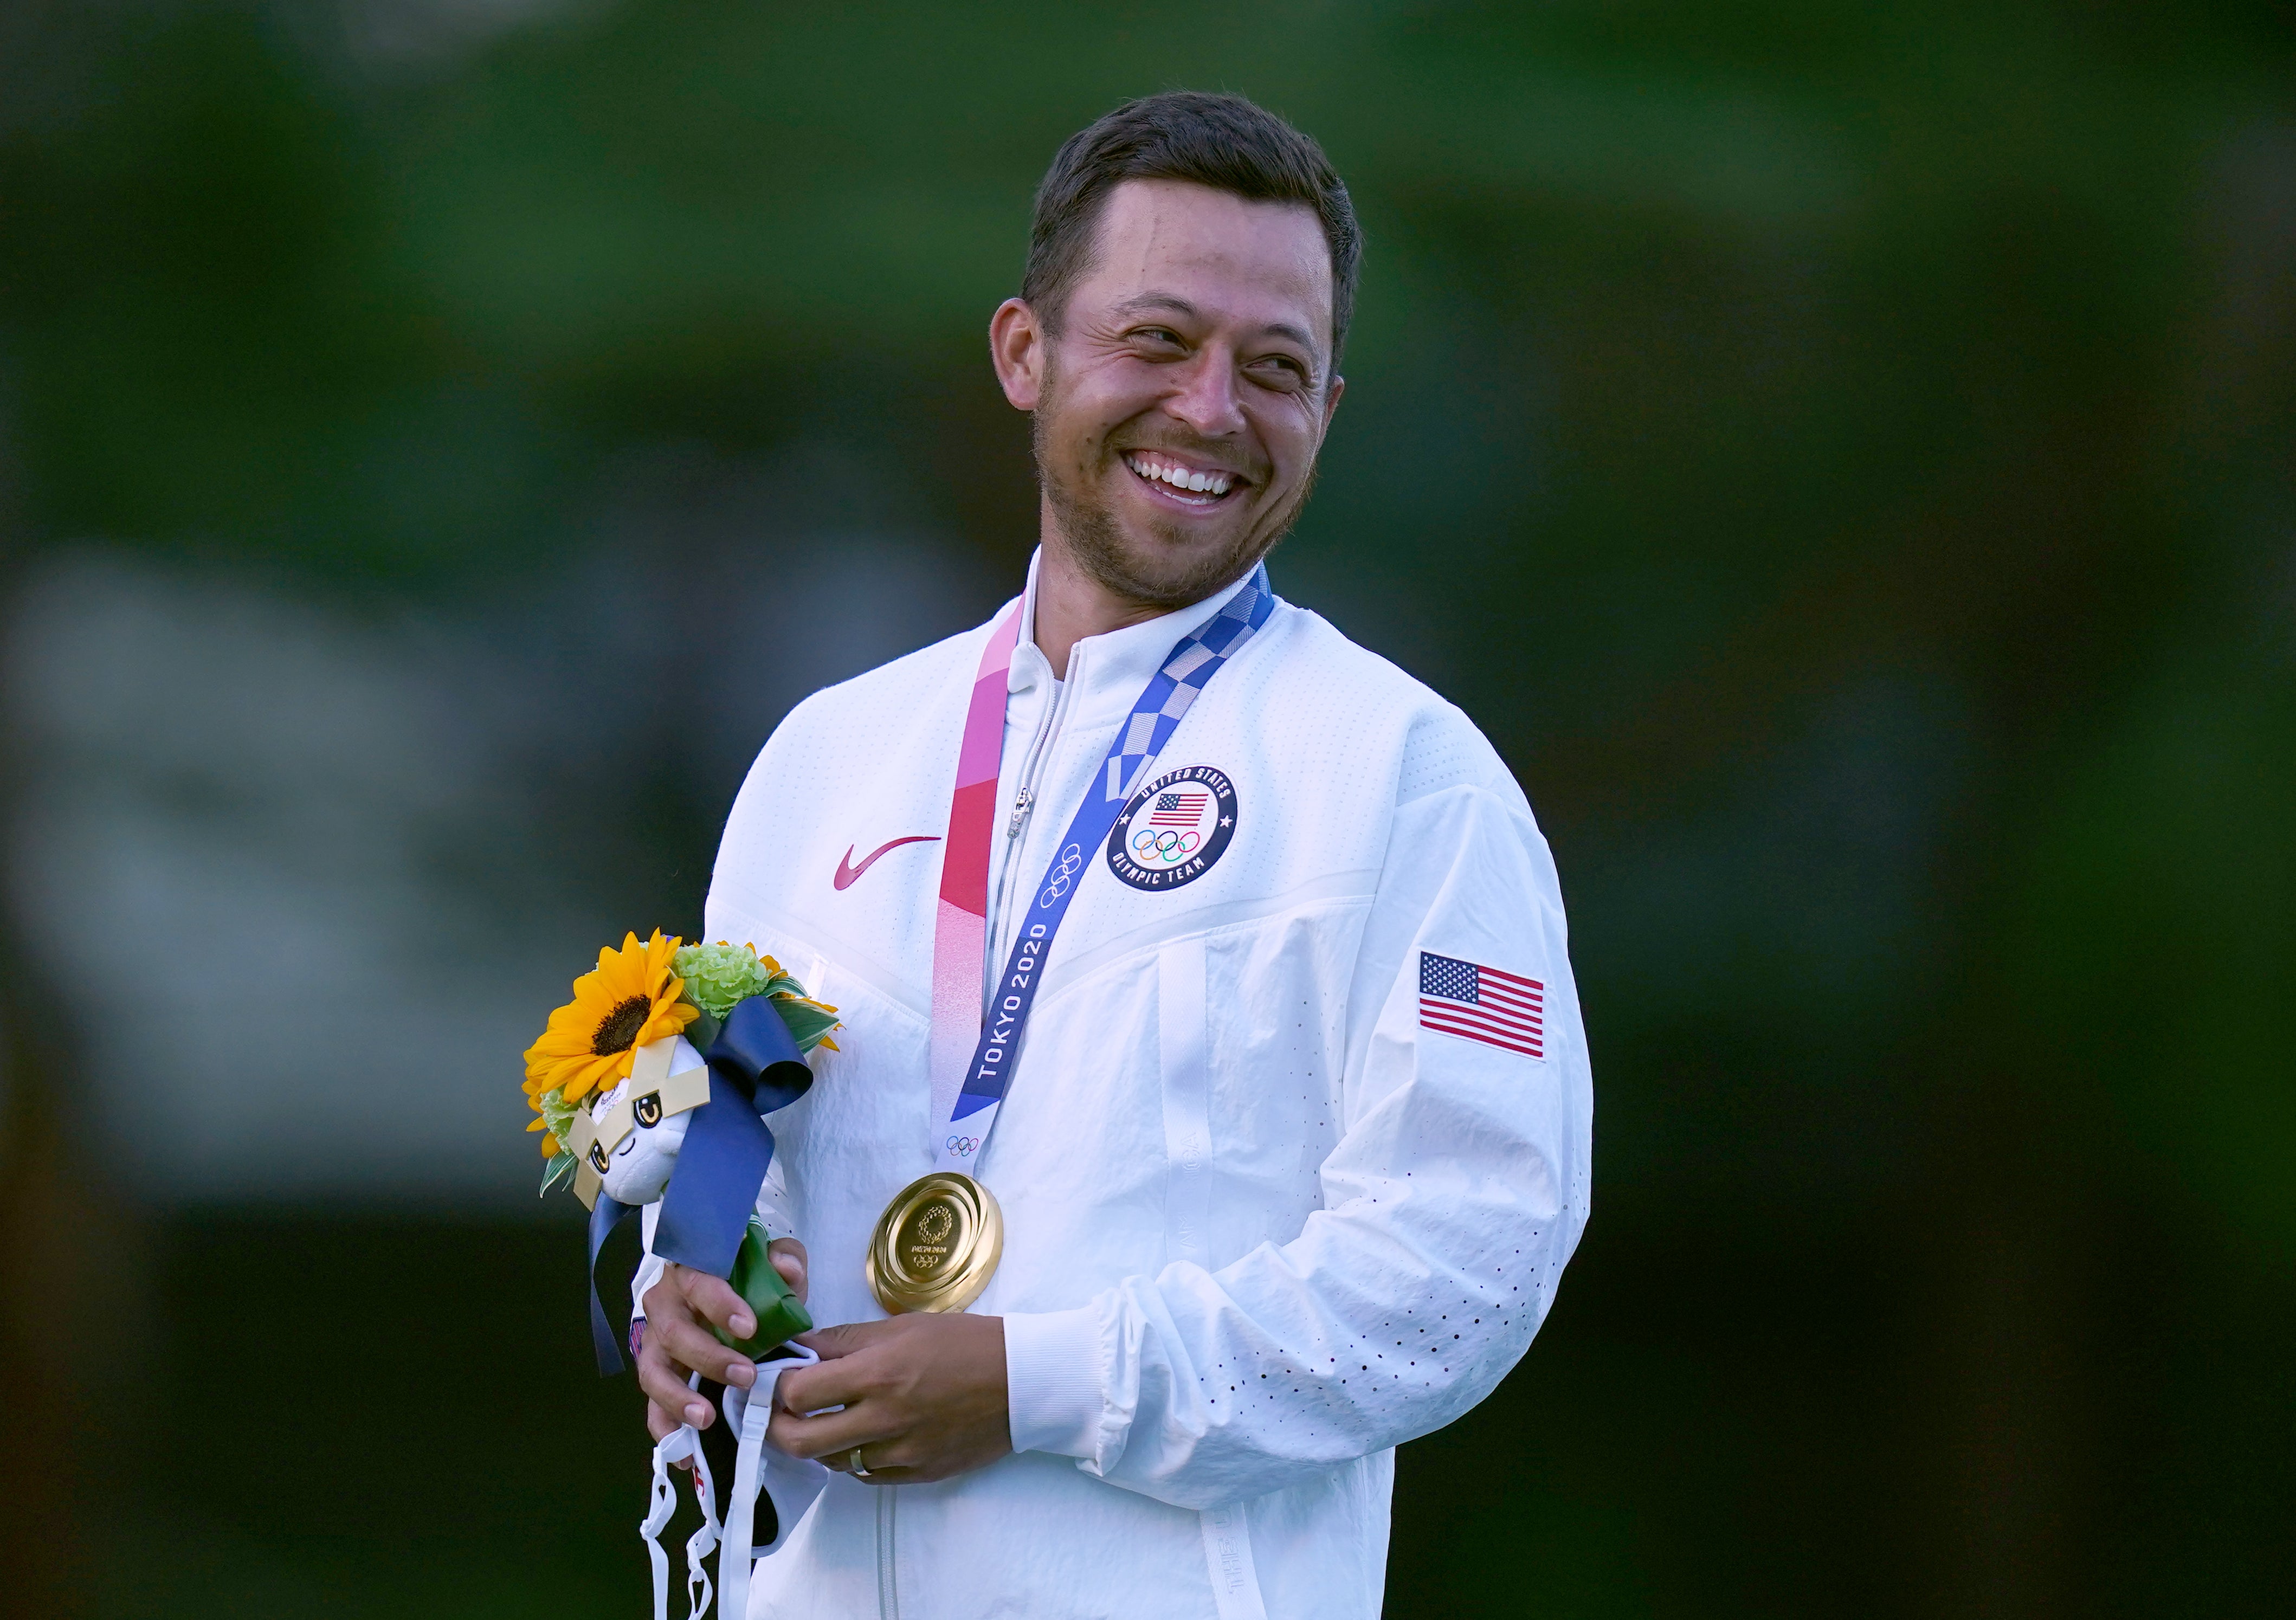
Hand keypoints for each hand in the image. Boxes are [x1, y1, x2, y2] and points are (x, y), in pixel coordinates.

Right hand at [640, 1239, 807, 1443]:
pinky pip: (652, 1406)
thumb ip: (782, 1259)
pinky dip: (666, 1430)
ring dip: (678, 1398)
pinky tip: (685, 1454)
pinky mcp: (657, 1376)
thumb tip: (788, 1270)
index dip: (720, 1305)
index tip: (749, 1327)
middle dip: (708, 1357)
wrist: (721, 1292)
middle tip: (745, 1376)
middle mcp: (664, 1306)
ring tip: (706, 1419)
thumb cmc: (744, 1276)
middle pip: (674, 1332)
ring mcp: (655, 1343)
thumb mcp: (768, 1260)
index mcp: (691, 1272)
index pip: (699, 1283)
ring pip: (654, 1372)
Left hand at [768, 1313, 1010, 1484]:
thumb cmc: (964, 1343)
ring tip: (826, 1419)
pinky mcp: (917, 1474)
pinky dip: (855, 1457)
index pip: (798, 1393)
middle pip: (801, 1442)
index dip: (777, 1387)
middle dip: (778, 1428)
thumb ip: (845, 1340)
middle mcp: (884, 1419)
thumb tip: (799, 1348)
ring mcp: (901, 1453)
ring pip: (832, 1462)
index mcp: (878, 1374)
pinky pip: (866, 1475)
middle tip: (781, 1412)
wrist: (1023, 1381)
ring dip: (819, 1443)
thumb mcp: (902, 1326)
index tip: (775, 1379)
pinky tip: (863, 1435)